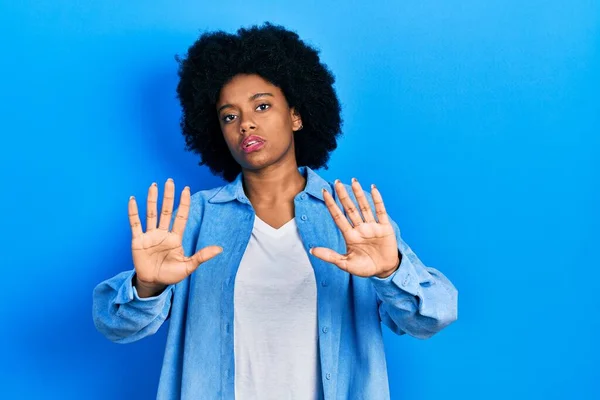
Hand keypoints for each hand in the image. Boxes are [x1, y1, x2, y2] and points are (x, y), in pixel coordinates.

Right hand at [128, 178, 222, 295]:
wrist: (153, 283)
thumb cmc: (171, 275)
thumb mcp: (188, 266)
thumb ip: (202, 256)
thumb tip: (220, 249)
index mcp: (175, 238)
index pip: (180, 217)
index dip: (183, 203)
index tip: (186, 189)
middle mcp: (163, 233)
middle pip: (165, 211)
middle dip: (168, 196)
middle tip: (169, 181)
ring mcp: (150, 235)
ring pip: (151, 214)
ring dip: (152, 200)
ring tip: (153, 186)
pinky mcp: (138, 241)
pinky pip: (135, 224)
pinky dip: (133, 212)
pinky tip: (133, 200)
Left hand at [310, 178, 399, 278]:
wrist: (384, 271)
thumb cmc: (365, 268)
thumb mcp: (345, 264)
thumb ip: (330, 256)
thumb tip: (312, 250)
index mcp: (350, 235)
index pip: (338, 217)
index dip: (331, 204)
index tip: (324, 192)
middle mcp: (360, 228)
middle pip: (350, 208)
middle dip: (343, 195)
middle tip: (337, 181)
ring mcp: (372, 227)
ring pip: (364, 207)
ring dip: (359, 194)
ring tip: (353, 181)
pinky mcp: (385, 228)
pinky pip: (380, 211)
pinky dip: (377, 200)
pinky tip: (373, 188)